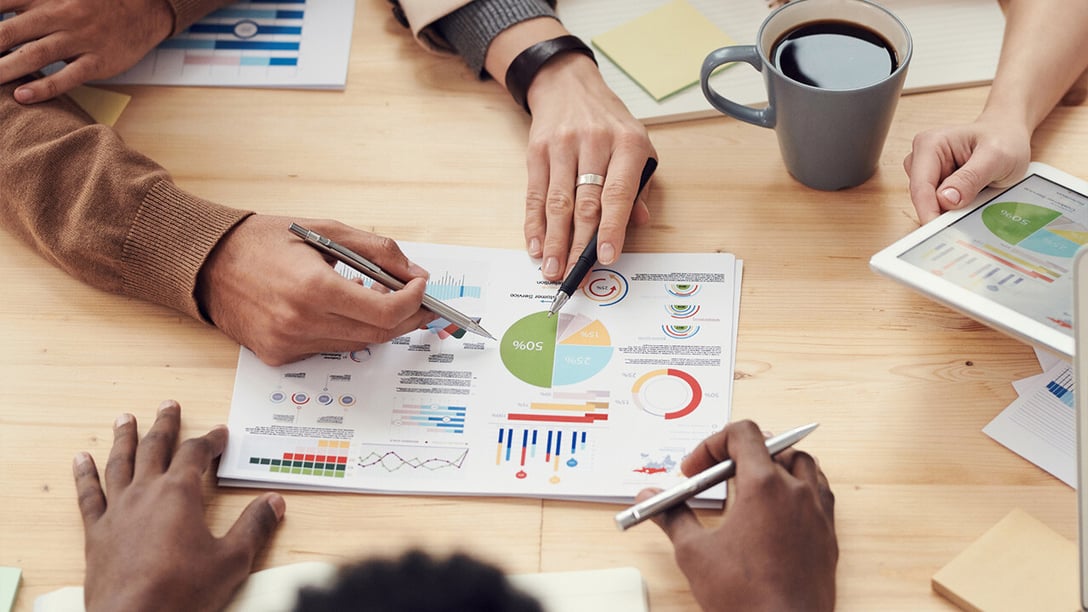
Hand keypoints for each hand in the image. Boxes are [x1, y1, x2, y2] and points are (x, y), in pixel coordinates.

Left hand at [0, 0, 173, 102]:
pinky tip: (22, 96)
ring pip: (34, 55)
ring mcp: (79, 40)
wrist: (147, 8)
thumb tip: (2, 13)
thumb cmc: (97, 1)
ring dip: (4, 69)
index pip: (2, 4)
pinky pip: (67, 77)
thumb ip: (30, 1)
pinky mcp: (98, 62)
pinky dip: (44, 87)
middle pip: (9, 32)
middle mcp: (59, 15)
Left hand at [73, 400, 284, 611]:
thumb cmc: (183, 592)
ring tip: (125, 418)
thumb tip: (274, 502)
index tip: (220, 433)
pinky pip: (89, 495)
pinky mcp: (96, 533)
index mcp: (180, 494)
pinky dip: (85, 475)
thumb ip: (254, 527)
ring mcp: (117, 511)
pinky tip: (81, 460)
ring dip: (124, 438)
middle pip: (155, 448)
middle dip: (166, 425)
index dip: (211, 440)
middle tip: (169, 405)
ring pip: (119, 463)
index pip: (197, 454)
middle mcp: (145, 494)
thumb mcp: (232, 560)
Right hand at [197, 215, 437, 365]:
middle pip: (378, 334)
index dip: (413, 302)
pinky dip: (345, 331)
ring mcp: (288, 344)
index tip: (421, 287)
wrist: (207, 262)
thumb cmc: (264, 240)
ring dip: (377, 324)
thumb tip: (414, 273)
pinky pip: (329, 349)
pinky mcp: (279, 356)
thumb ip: (377, 251)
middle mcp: (300, 323)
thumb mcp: (325, 230)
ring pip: (356, 344)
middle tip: (418, 300)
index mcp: (313, 288)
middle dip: (406, 317)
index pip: (385, 312)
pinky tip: (342, 309)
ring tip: (379, 297)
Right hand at [524, 53, 655, 280]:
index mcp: (627, 144)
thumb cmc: (609, 123)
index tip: (607, 257)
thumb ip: (640, 187)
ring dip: (554, 240)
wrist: (569, 86)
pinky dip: (534, 223)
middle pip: (585, 203)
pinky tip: (536, 245)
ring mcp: (562, 145)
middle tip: (574, 274)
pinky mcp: (537, 151)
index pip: (618, 193)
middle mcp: (595, 143)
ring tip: (552, 269)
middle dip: (578, 244)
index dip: (612, 228)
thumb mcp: (638, 146)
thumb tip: (638, 223)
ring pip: (557, 202)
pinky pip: (535, 194)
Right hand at [638, 420, 836, 611]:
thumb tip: (650, 498)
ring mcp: (817, 512)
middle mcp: (796, 491)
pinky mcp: (828, 534)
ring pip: (802, 464)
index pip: (743, 434)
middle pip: (771, 445)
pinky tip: (778, 509)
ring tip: (750, 485)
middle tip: (716, 477)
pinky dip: (798, 488)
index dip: (713, 444)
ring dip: (774, 464)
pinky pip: (820, 492)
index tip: (696, 469)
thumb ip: (672, 516)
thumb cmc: (746, 598)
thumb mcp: (695, 553)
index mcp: (764, 486)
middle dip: (738, 454)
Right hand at [903, 115, 1031, 223]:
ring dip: (951, 208)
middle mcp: (922, 157)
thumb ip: (970, 178)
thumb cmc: (1004, 139)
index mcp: (930, 145)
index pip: (921, 186)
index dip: (928, 211)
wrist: (1009, 135)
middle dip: (942, 210)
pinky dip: (954, 207)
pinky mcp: (934, 182)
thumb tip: (946, 199)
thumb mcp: (996, 157)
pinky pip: (938, 203)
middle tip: (970, 215)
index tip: (937, 232)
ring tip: (979, 194)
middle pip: (922, 197)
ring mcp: (926, 171)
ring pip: (929, 203)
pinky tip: (973, 197)